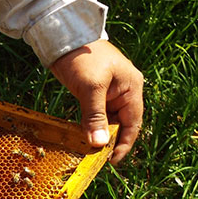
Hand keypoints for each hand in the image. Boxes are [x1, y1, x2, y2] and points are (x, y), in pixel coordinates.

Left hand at [49, 40, 143, 163]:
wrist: (64, 37)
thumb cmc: (82, 57)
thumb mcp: (91, 87)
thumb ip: (95, 116)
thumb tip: (99, 145)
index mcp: (132, 88)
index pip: (133, 124)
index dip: (124, 144)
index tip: (111, 161)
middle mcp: (124, 92)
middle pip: (121, 124)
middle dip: (110, 142)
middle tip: (96, 160)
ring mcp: (109, 92)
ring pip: (107, 121)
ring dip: (99, 135)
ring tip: (88, 152)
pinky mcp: (94, 92)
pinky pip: (96, 114)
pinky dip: (90, 126)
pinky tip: (82, 137)